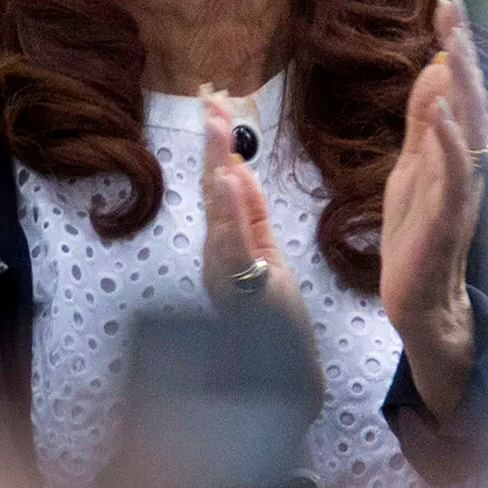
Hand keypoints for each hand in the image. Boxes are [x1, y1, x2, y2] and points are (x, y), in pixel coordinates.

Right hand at [197, 91, 307, 333]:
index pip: (220, 187)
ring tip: (217, 129)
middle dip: (211, 148)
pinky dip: (230, 213)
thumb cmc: (271, 325)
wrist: (277, 384)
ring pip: (219, 214)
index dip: (216, 147)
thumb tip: (235, 171)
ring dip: (217, 168)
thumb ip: (248, 217)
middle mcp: (217, 257)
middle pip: (213, 194)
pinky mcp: (241, 291)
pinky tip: (230, 183)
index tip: (215, 107)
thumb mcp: (264, 259)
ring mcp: (225, 275)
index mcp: (228, 245)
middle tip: (210, 104)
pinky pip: (234, 247)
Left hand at [379, 0, 487, 419]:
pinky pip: (454, 172)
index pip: (458, 86)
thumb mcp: (413, 165)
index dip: (454, 45)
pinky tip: (440, 111)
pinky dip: (450, 139)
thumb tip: (433, 67)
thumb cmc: (418, 235)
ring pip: (469, 126)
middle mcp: (468, 162)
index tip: (446, 2)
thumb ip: (423, 120)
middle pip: (470, 96)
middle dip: (461, 49)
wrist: (422, 301)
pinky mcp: (448, 216)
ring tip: (451, 44)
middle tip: (452, 6)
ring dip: (461, 84)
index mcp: (457, 147)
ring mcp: (461, 188)